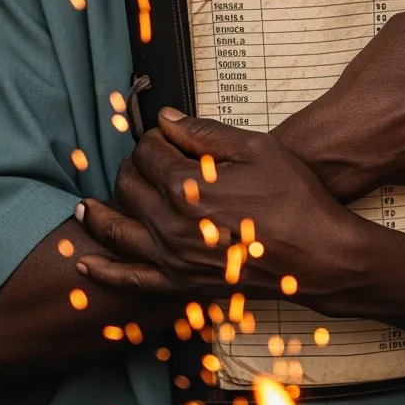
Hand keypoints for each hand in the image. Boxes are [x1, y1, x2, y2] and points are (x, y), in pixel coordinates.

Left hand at [76, 111, 371, 314]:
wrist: (320, 256)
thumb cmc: (294, 198)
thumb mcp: (256, 148)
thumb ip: (204, 132)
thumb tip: (165, 119)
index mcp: (188, 185)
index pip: (148, 152)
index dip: (153, 139)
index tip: (163, 137)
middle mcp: (171, 223)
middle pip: (129, 186)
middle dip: (131, 168)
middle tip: (143, 162)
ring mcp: (173, 258)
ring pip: (117, 230)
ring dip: (98, 214)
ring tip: (83, 205)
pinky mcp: (181, 285)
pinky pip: (130, 281)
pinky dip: (103, 271)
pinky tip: (84, 263)